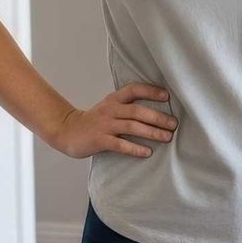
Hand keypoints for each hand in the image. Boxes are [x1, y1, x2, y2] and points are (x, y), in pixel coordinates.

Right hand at [47, 83, 175, 158]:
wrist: (67, 131)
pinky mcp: (99, 140)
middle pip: (137, 111)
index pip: (134, 90)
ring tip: (167, 137)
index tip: (167, 97)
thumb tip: (159, 113)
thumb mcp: (110, 108)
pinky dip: (135, 148)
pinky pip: (120, 144)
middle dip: (158, 117)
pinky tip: (147, 152)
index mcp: (114, 99)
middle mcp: (110, 110)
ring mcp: (104, 125)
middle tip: (174, 124)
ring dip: (152, 132)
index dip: (151, 91)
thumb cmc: (95, 121)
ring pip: (132, 127)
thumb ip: (128, 107)